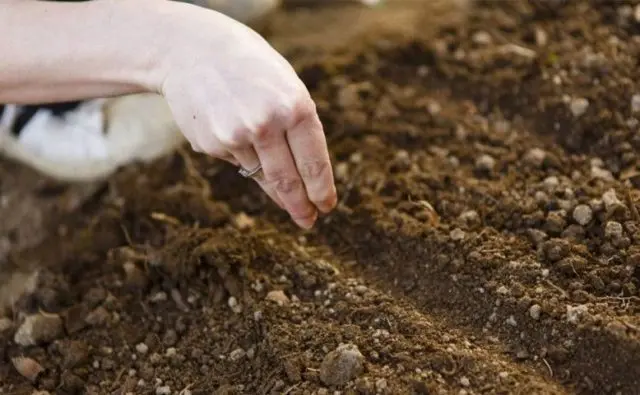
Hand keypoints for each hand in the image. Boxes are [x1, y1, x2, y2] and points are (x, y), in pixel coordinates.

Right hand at [155, 3, 336, 228]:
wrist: (191, 50)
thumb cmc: (250, 70)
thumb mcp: (286, 88)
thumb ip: (298, 129)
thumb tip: (304, 179)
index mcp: (295, 107)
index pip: (313, 163)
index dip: (321, 191)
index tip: (325, 207)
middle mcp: (266, 124)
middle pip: (287, 181)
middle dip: (299, 206)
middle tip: (307, 221)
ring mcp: (235, 136)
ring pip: (260, 174)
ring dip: (269, 178)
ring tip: (265, 156)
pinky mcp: (210, 145)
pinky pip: (236, 160)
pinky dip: (240, 152)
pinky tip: (231, 125)